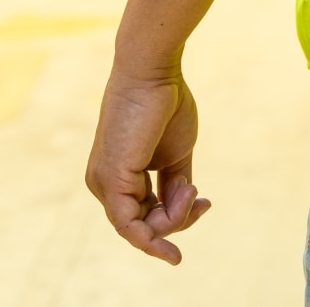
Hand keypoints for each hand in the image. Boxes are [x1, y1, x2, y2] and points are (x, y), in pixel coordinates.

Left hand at [84, 68, 210, 263]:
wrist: (153, 73)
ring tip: (191, 191)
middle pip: (142, 225)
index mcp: (119, 176)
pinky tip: (176, 226)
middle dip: (178, 219)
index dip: (178, 216)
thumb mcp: (176, 153)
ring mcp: (104, 184)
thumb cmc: (166, 104)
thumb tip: (182, 205)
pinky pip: (129, 226)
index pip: (145, 215)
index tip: (205, 202)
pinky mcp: (111, 181)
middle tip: (200, 197)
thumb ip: (175, 182)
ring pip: (138, 229)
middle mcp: (104, 185)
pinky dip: (153, 236)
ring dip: (174, 218)